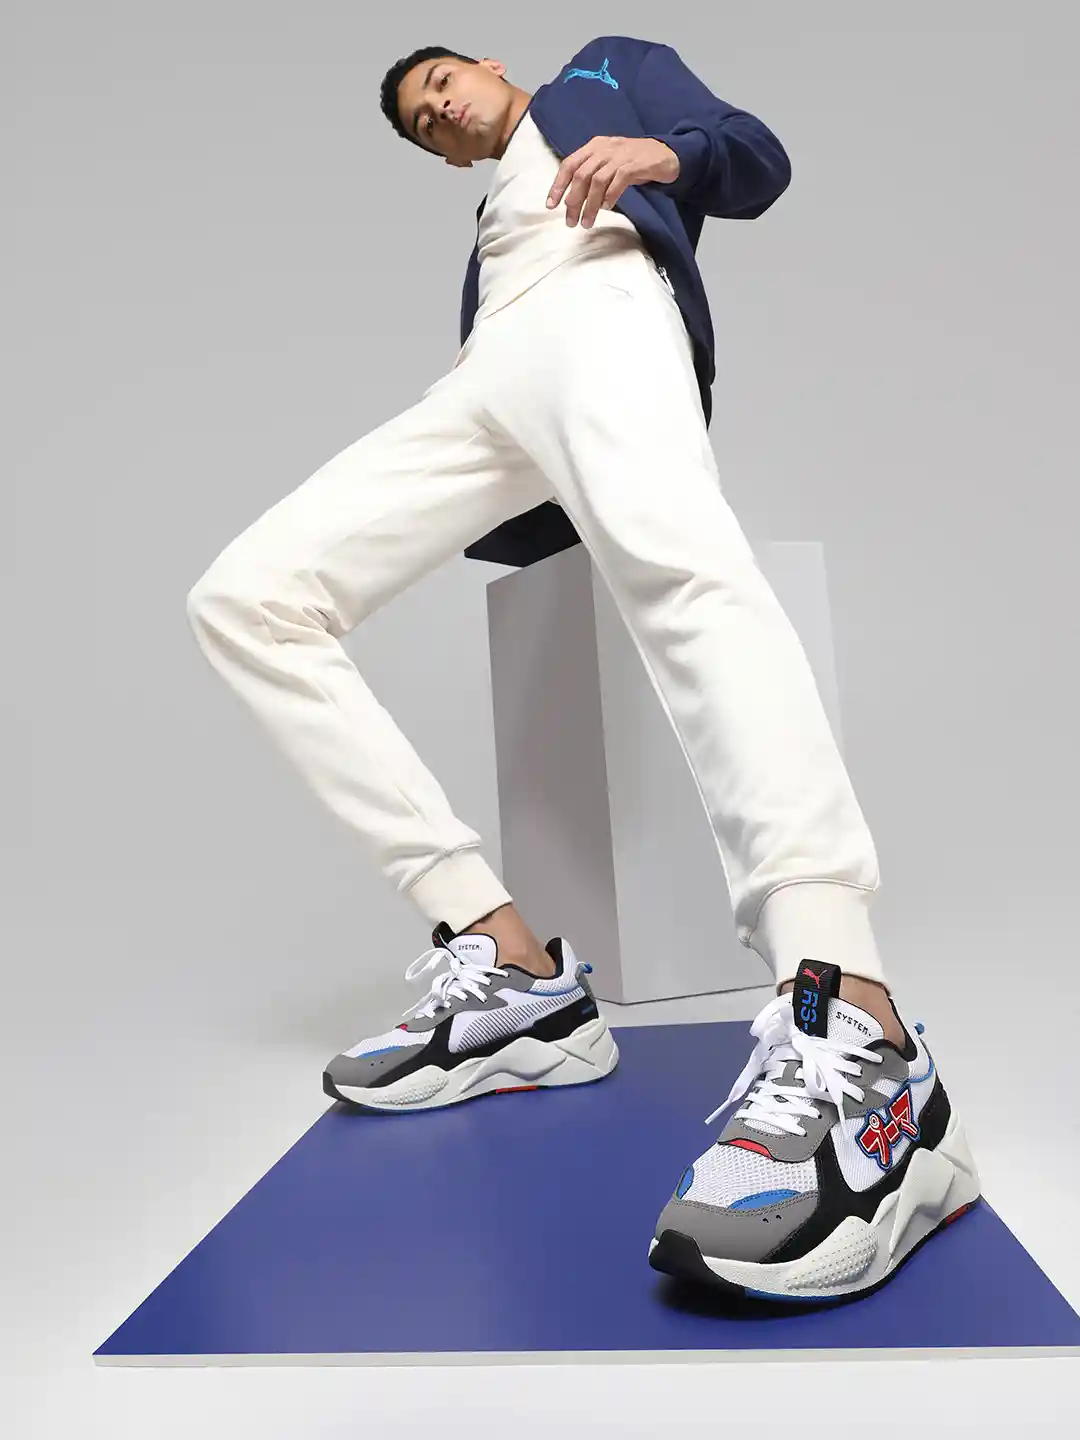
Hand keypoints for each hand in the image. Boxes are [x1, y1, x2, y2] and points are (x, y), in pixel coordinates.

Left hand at [546, 136, 679, 228]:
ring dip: (589, 205)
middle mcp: (605, 148)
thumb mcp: (608, 163)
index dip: (558, 185)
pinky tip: (607, 207)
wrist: (666, 154)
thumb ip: (591, 175)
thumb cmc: (633, 162)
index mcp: (594, 146)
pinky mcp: (636, 164)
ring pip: (597, 181)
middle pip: (581, 175)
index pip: (569, 164)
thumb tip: (571, 199)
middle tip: (570, 222)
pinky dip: (610, 196)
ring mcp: (621, 155)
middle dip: (573, 201)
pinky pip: (618, 180)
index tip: (551, 205)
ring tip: (587, 222)